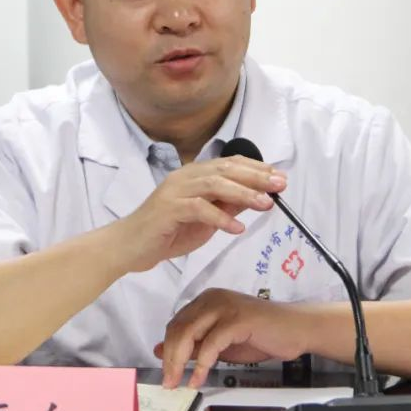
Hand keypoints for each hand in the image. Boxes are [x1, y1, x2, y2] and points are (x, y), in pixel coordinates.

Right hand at [113, 156, 286, 272]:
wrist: (130, 246)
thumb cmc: (168, 232)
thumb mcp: (206, 219)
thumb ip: (227, 206)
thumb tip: (256, 197)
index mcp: (194, 174)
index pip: (229, 164)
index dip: (256, 168)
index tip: (279, 177)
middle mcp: (185, 176)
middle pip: (225, 170)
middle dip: (256, 177)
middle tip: (280, 185)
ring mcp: (175, 191)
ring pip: (214, 185)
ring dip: (242, 193)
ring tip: (264, 204)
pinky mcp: (168, 208)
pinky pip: (198, 209)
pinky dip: (220, 218)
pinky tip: (237, 228)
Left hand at [154, 288, 312, 388]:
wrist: (297, 329)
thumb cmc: (262, 335)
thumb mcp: (221, 344)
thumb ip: (195, 345)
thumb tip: (163, 351)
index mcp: (207, 300)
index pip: (176, 323)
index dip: (167, 348)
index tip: (165, 371)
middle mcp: (212, 298)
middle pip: (178, 328)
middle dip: (170, 358)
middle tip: (168, 382)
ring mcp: (225, 306)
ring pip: (189, 332)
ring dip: (179, 361)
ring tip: (178, 382)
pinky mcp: (238, 319)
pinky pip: (211, 342)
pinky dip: (202, 363)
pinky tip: (199, 378)